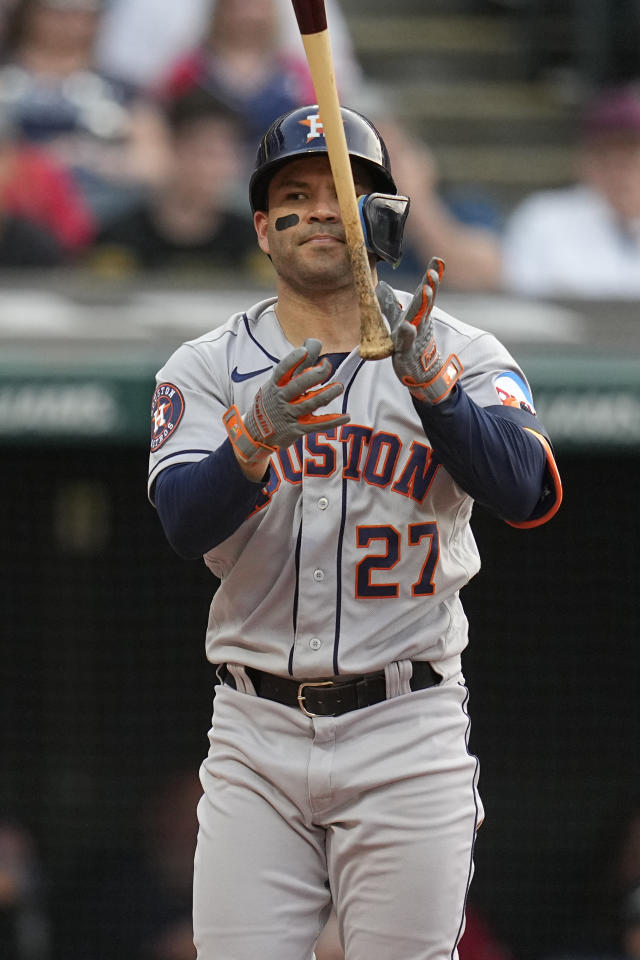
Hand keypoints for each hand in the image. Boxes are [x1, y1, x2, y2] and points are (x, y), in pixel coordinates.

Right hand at [223, 339, 349, 464]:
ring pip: (310, 403)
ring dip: (327, 395)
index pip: (282, 370)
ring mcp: (289, 414)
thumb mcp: (277, 384)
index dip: (292, 359)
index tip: (304, 350)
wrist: (256, 433)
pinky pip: (318, 424)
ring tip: (339, 387)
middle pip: (298, 385)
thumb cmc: (272, 401)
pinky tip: (346, 416)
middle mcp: (282, 399)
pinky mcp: (298, 429)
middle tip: (327, 366)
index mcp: (275, 385)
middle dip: (313, 375)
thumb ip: (298, 365)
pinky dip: (333, 421)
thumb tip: (314, 342)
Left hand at [376, 257, 462, 403]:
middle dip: (430, 286)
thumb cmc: (409, 343)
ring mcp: (415, 336)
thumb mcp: (398, 320)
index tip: (438, 260)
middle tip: (433, 272)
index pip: (426, 291)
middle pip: (426, 301)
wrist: (419, 371)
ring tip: (425, 290)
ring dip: (423, 304)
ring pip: (419, 318)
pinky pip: (407, 341)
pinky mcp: (407, 350)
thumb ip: (390, 303)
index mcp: (419, 313)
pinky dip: (408, 333)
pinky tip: (407, 326)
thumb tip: (380, 286)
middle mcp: (420, 321)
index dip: (432, 276)